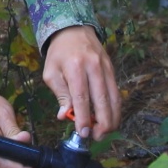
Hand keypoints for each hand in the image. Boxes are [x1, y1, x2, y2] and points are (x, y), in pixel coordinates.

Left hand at [42, 25, 120, 139]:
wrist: (73, 30)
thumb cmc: (59, 54)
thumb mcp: (51, 73)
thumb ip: (60, 95)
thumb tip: (65, 116)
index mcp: (74, 67)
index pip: (82, 97)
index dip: (84, 118)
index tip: (83, 133)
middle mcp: (93, 67)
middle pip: (102, 100)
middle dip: (102, 122)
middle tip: (97, 137)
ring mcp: (105, 67)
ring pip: (114, 98)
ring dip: (112, 118)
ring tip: (105, 132)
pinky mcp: (112, 69)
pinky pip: (116, 92)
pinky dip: (115, 108)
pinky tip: (110, 119)